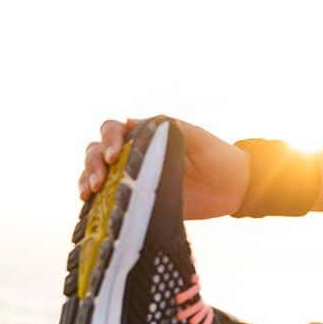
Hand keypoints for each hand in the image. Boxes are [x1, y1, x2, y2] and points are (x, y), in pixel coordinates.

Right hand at [78, 116, 250, 219]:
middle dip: (92, 162)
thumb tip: (128, 121)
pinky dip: (93, 198)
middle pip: (96, 151)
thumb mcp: (195, 136)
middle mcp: (135, 155)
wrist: (235, 189)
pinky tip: (89, 202)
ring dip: (87, 178)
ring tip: (90, 191)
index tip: (114, 155)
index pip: (113, 130)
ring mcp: (133, 178)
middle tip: (100, 179)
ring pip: (96, 172)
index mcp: (146, 136)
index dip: (108, 139)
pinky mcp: (137, 201)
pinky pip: (108, 198)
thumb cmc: (218, 156)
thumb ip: (166, 127)